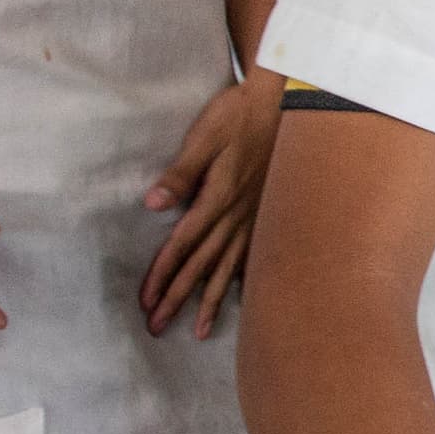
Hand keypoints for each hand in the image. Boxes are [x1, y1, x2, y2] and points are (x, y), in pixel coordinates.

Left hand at [141, 68, 282, 338]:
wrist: (288, 102)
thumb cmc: (240, 115)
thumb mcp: (206, 137)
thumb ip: (181, 173)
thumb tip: (151, 204)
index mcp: (218, 198)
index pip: (183, 244)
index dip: (162, 274)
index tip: (146, 301)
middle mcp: (237, 215)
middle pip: (202, 265)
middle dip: (178, 298)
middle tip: (157, 327)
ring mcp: (256, 218)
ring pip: (229, 268)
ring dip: (210, 300)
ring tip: (198, 331)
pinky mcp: (268, 213)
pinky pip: (255, 257)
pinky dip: (244, 282)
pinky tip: (240, 301)